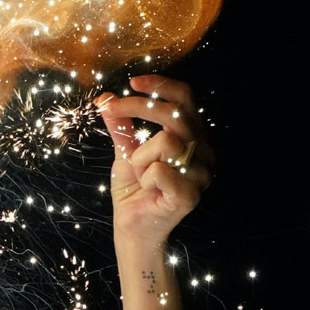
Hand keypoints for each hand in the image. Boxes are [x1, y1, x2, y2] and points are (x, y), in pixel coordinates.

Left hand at [95, 75, 212, 245]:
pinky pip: (160, 170)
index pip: (186, 100)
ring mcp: (201, 175)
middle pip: (175, 113)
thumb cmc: (134, 189)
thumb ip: (121, 125)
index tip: (133, 82)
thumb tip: (105, 97)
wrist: (132, 226)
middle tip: (111, 109)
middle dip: (136, 107)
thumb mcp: (125, 151)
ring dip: (140, 156)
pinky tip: (149, 190)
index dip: (162, 85)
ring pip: (165, 141)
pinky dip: (144, 177)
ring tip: (141, 174)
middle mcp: (204, 153)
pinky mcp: (190, 196)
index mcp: (194, 138)